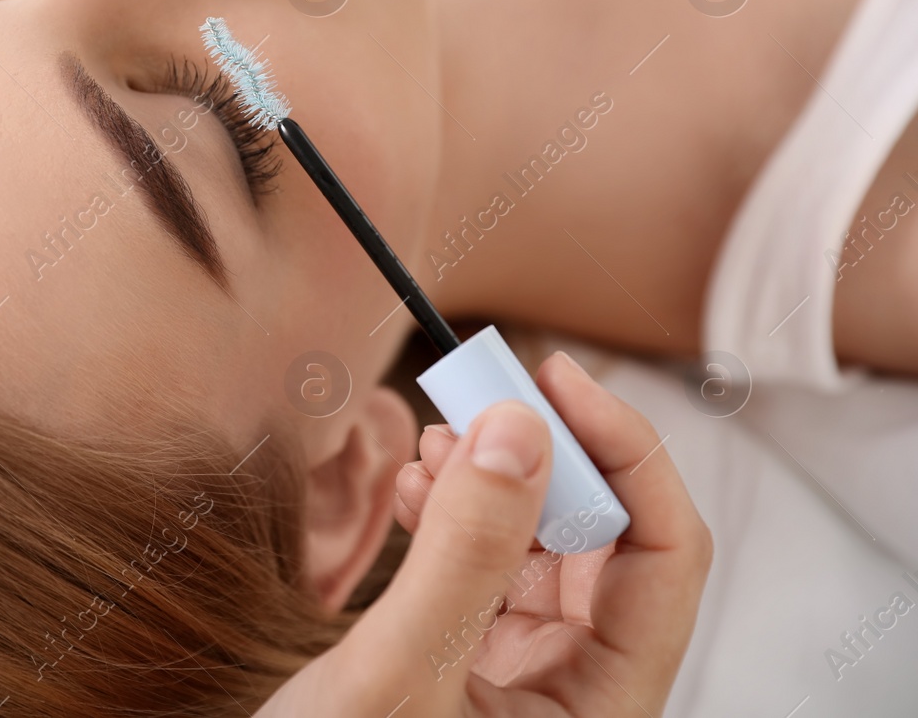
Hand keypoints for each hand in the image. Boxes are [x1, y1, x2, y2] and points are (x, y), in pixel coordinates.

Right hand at [255, 352, 710, 716]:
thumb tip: (520, 430)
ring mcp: (527, 680)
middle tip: (480, 391)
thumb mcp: (398, 672)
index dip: (625, 455)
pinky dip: (458, 514)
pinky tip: (417, 488)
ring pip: (546, 549)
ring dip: (498, 480)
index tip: (553, 379)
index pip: (664, 557)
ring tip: (437, 437)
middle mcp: (578, 694)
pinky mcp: (473, 666)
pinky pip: (489, 570)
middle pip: (608, 542)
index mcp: (599, 713)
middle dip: (546, 457)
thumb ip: (465, 555)